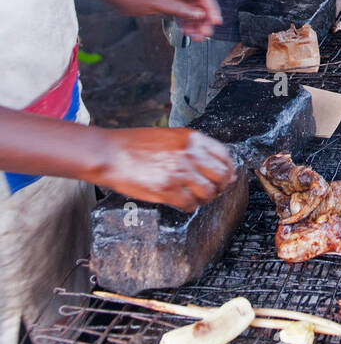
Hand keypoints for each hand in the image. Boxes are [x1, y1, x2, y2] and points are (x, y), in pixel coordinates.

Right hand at [93, 127, 235, 211]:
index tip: (226, 176)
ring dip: (204, 198)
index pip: (224, 155)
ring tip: (195, 197)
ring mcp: (179, 173)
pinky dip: (189, 206)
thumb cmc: (134, 144)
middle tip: (213, 190)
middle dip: (220, 186)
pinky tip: (182, 203)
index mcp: (191, 138)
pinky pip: (189, 204)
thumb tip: (212, 163)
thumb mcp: (169, 136)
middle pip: (222, 176)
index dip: (228, 169)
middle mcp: (189, 154)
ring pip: (208, 192)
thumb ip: (191, 148)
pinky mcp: (167, 190)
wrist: (110, 153)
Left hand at [112, 0, 221, 40]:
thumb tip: (199, 14)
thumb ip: (181, 9)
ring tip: (198, 36)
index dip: (212, 8)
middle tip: (206, 33)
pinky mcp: (168, 3)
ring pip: (192, 11)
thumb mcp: (160, 3)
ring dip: (196, 24)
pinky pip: (182, 14)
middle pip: (199, 4)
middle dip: (204, 19)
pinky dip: (186, 23)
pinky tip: (188, 32)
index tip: (216, 21)